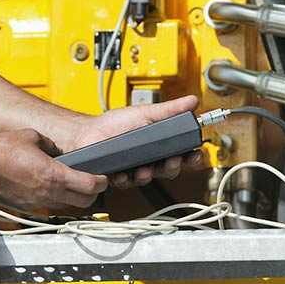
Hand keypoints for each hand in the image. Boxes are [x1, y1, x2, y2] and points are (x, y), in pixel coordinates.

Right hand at [0, 128, 107, 208]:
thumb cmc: (0, 148)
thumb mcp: (33, 137)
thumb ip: (52, 145)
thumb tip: (59, 151)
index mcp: (53, 175)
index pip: (90, 186)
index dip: (101, 182)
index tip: (103, 177)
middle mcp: (48, 193)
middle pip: (84, 202)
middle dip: (92, 193)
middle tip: (91, 182)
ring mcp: (36, 202)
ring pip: (67, 206)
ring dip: (74, 197)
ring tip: (71, 184)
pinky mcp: (25, 206)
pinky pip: (49, 204)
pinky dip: (56, 198)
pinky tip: (49, 186)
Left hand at [67, 95, 202, 187]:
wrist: (89, 131)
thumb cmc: (114, 123)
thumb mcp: (145, 113)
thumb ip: (169, 110)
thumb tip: (192, 101)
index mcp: (158, 146)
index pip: (180, 155)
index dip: (190, 157)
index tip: (195, 153)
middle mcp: (148, 160)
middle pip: (168, 170)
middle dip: (172, 167)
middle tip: (172, 160)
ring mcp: (134, 170)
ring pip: (148, 179)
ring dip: (148, 174)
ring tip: (144, 167)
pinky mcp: (119, 176)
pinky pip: (126, 183)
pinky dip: (125, 178)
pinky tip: (123, 172)